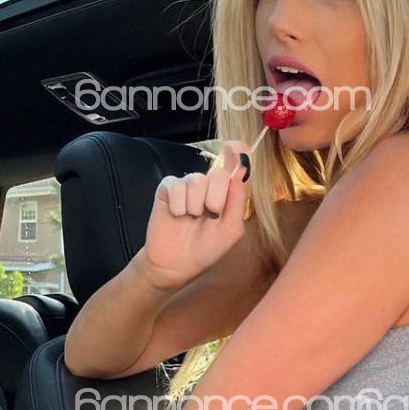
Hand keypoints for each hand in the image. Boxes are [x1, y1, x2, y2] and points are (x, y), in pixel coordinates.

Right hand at [141, 139, 250, 290]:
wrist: (177, 264)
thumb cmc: (207, 248)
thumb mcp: (231, 230)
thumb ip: (238, 203)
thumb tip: (240, 173)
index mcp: (227, 193)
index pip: (235, 166)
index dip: (238, 152)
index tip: (236, 145)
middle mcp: (209, 185)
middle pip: (218, 174)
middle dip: (216, 199)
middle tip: (209, 215)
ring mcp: (187, 185)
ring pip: (197, 181)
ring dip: (195, 206)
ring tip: (191, 219)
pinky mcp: (168, 188)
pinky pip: (176, 186)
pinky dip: (179, 206)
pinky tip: (177, 216)